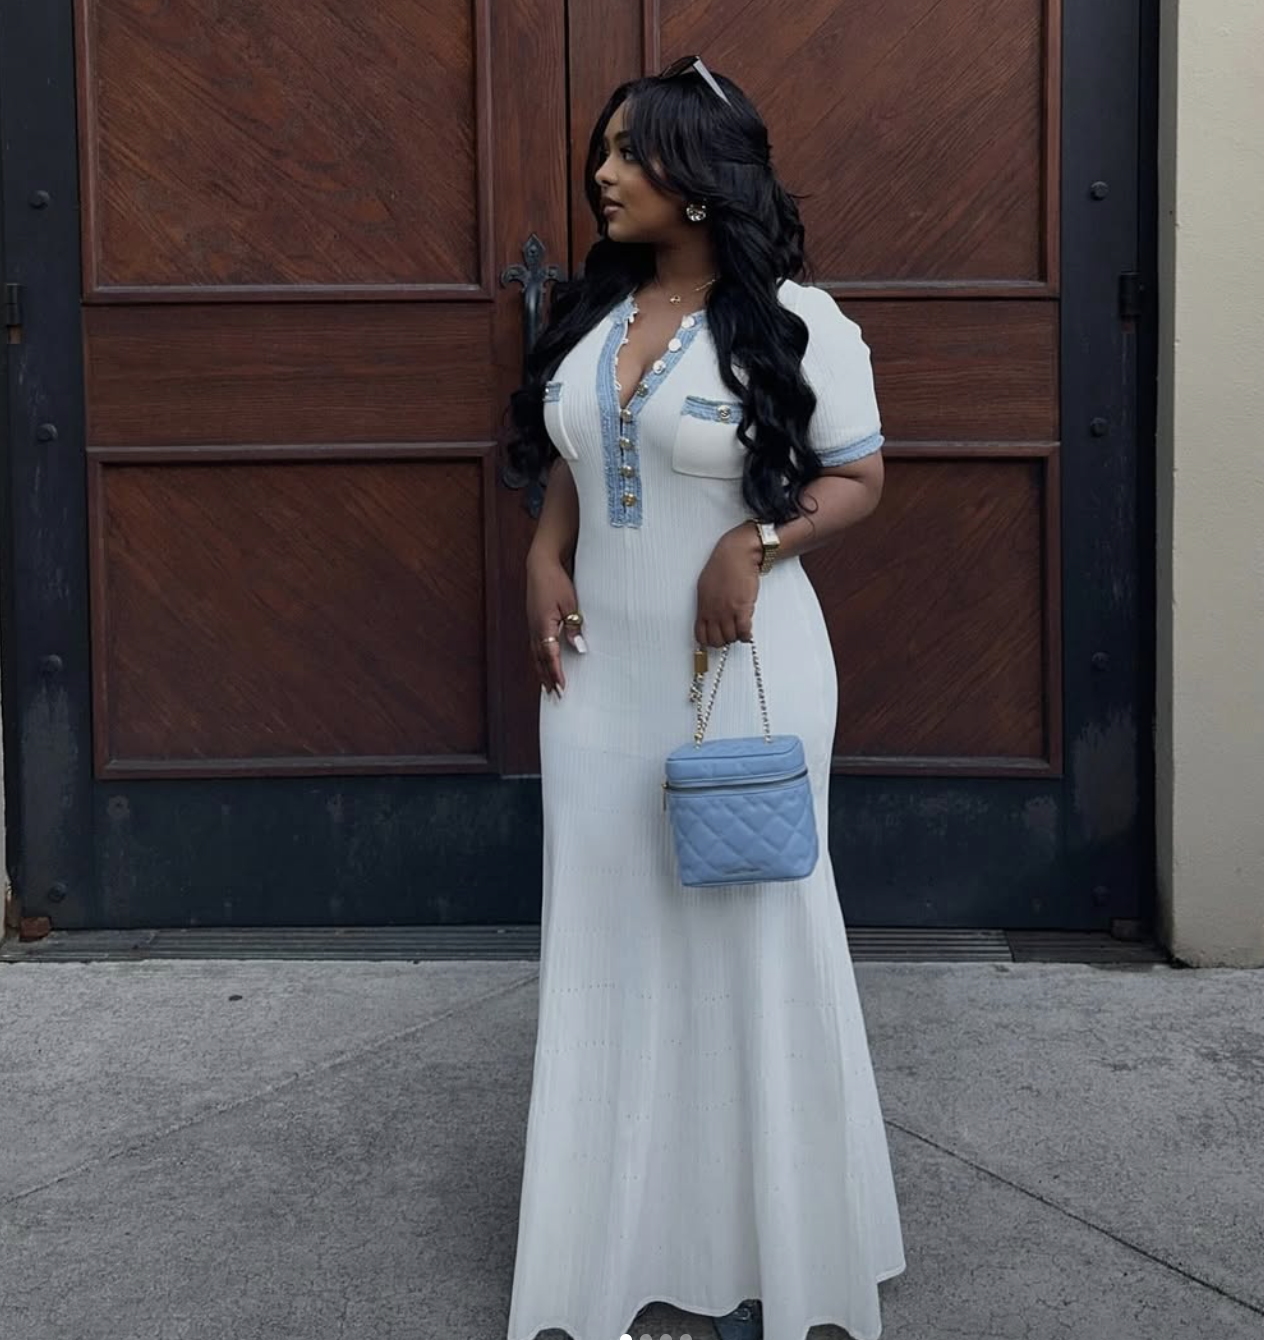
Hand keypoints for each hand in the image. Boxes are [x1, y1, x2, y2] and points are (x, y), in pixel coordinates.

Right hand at [527, 552, 585, 695]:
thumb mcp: (570, 604)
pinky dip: (539, 659)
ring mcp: (532, 626)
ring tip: (548, 686)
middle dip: (547, 678)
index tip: (562, 689)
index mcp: (543, 627)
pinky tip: (543, 663)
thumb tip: (578, 647)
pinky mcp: (533, 622)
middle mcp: (534, 629)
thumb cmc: (556, 582)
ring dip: (542, 671)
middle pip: (540, 660)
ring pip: (536, 655)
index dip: (556, 674)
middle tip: (555, 696)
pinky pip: (535, 646)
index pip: (550, 657)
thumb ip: (574, 626)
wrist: (540, 565)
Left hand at [695, 524, 762, 646]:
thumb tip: (707, 616)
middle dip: (724, 642)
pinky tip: (747, 633)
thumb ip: (706, 604)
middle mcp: (714, 611)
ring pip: (731, 637)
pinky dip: (746, 635)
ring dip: (736, 637)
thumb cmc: (722, 566)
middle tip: (729, 636)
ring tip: (739, 631)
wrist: (736, 555)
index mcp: (703, 607)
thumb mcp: (705, 587)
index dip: (708, 642)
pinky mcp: (742, 608)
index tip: (714, 640)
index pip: (701, 635)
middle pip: (717, 640)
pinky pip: (744, 631)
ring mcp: (728, 611)